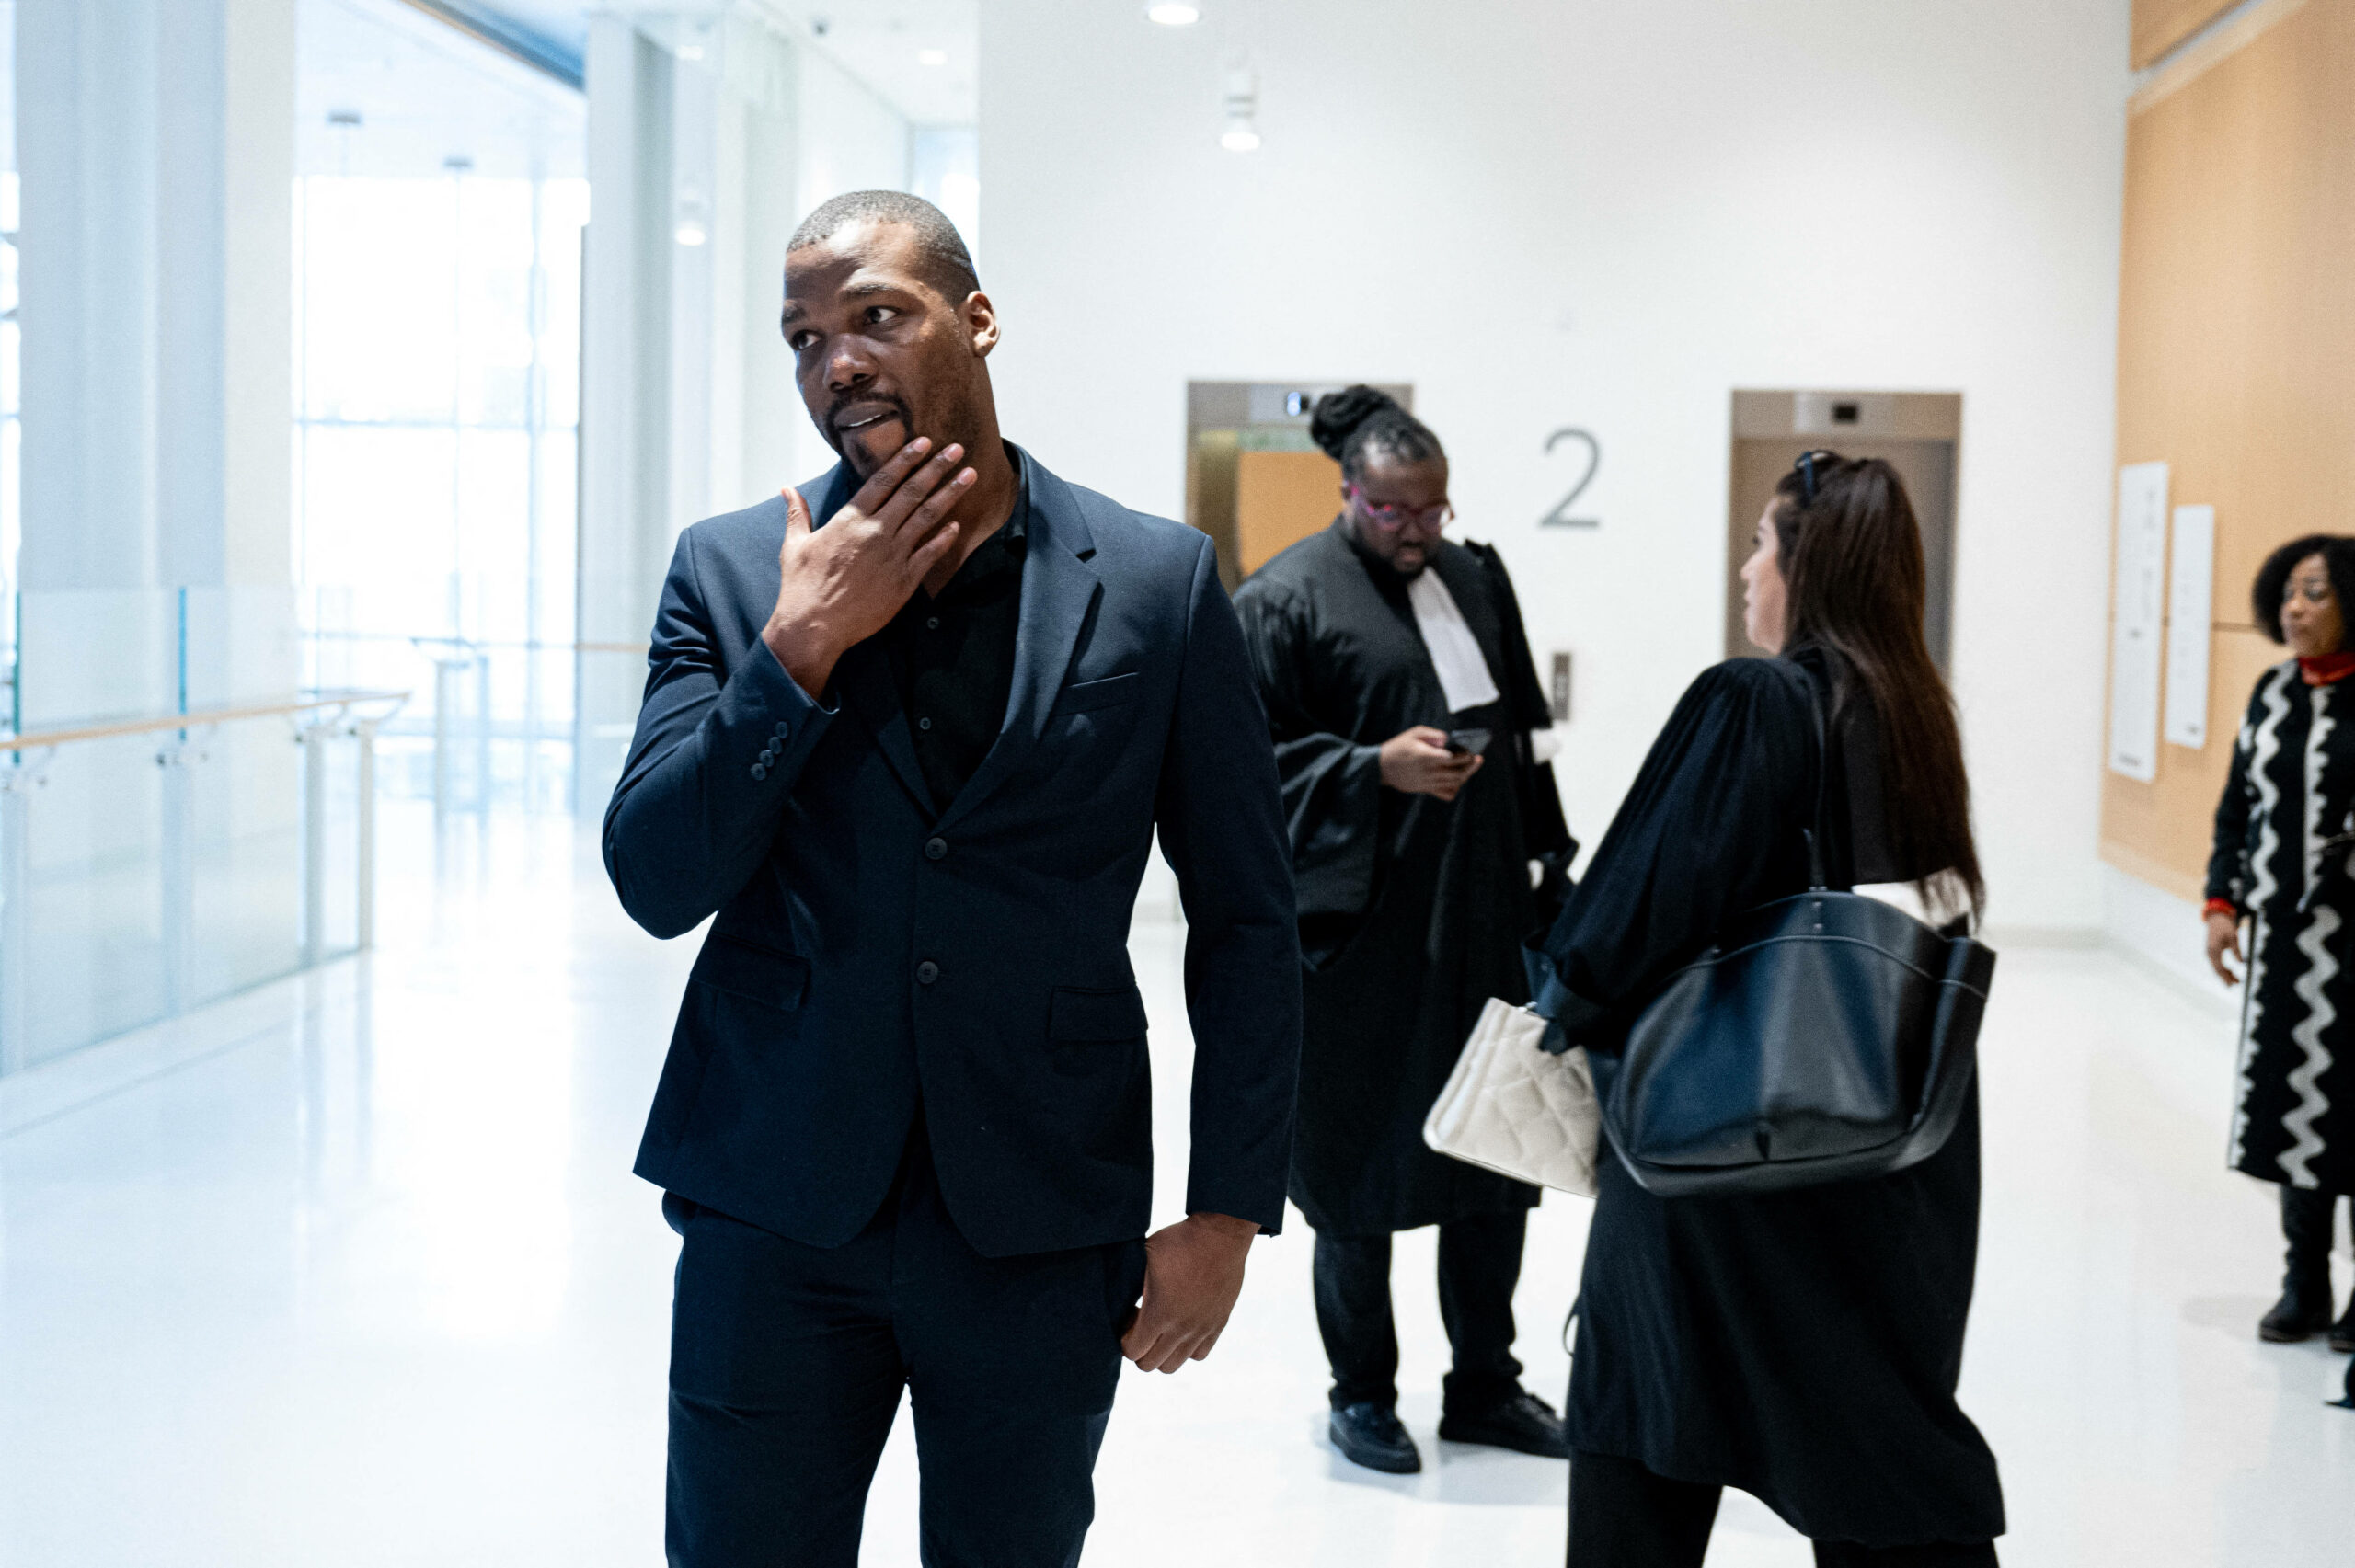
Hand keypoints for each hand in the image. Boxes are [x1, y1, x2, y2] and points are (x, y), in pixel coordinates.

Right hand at [761, 437, 975, 694]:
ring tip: (969, 476)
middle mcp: (875, 531)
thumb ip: (797, 513)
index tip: (924, 442)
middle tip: (958, 449)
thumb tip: (787, 489)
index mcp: (850, 519)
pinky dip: (944, 538)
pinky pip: (930, 554)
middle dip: (937, 468)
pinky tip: (957, 525)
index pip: (884, 480)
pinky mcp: (904, 580)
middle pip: (913, 492)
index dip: (906, 459)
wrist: (814, 626)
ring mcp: (893, 555)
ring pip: (927, 517)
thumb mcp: (795, 544)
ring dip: (950, 494)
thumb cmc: (802, 586)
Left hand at [1118, 1212, 1258, 1373]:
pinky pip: (1199, 1354)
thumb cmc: (1178, 1241)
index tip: (1130, 1314)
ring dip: (1162, 1352)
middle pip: (1150, 1364)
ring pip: (1174, 1365)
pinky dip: (1187, 1349)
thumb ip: (1129, 1284)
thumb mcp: (1143, 1258)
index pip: (1132, 1352)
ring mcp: (1202, 1329)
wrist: (1220, 1235)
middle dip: (1140, 1348)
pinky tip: (1182, 1325)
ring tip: (1162, 1326)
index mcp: (1158, 1314)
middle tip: (1141, 1323)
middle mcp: (1181, 1329)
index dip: (1125, 1337)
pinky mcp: (1218, 1324)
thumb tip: (1118, 1298)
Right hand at [1379, 725, 1481, 800]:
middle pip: (1457, 773)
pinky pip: (1445, 794)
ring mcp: (1428, 783)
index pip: (1453, 758)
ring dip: (1465, 776)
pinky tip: (1456, 781)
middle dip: (1471, 766)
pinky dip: (1454, 789)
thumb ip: (1433, 735)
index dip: (1465, 755)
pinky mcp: (1425, 789)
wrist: (1381, 767)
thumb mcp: (1413, 733)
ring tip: (1470, 767)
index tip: (1470, 751)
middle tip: (1478, 759)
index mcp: (1427, 757)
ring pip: (1454, 783)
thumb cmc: (1398, 747)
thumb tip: (1448, 740)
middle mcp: (1430, 772)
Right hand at [2206, 909, 2243, 986]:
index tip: (2233, 983)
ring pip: (2217, 967)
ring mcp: (2210, 952)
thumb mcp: (2233, 936)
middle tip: (2235, 986)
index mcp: (2213, 950)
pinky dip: (2224, 968)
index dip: (2226, 976)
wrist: (2216, 917)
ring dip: (2225, 974)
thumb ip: (2237, 950)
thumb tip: (2243, 963)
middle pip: (2217, 969)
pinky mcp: (2213, 950)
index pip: (2219, 967)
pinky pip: (2217, 963)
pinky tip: (2231, 971)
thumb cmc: (2225, 925)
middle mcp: (2209, 953)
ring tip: (2236, 980)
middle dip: (2225, 978)